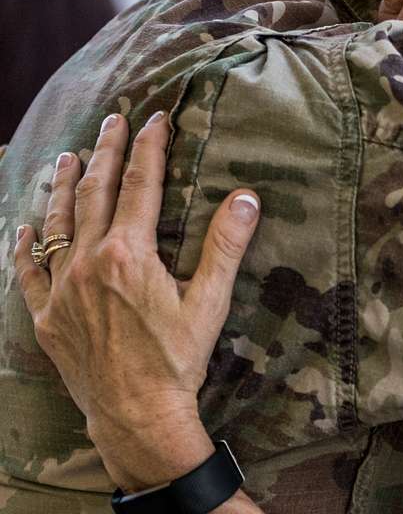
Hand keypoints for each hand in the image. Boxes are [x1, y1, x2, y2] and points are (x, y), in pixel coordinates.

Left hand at [13, 112, 260, 492]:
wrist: (135, 416)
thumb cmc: (176, 358)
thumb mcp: (209, 301)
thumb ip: (226, 245)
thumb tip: (246, 197)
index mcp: (129, 253)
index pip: (140, 185)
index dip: (148, 147)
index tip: (155, 119)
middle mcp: (89, 262)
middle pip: (95, 192)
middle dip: (105, 151)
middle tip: (112, 119)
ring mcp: (62, 290)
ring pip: (57, 223)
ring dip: (62, 185)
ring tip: (67, 155)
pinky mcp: (46, 317)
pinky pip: (28, 273)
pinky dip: (26, 247)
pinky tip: (24, 227)